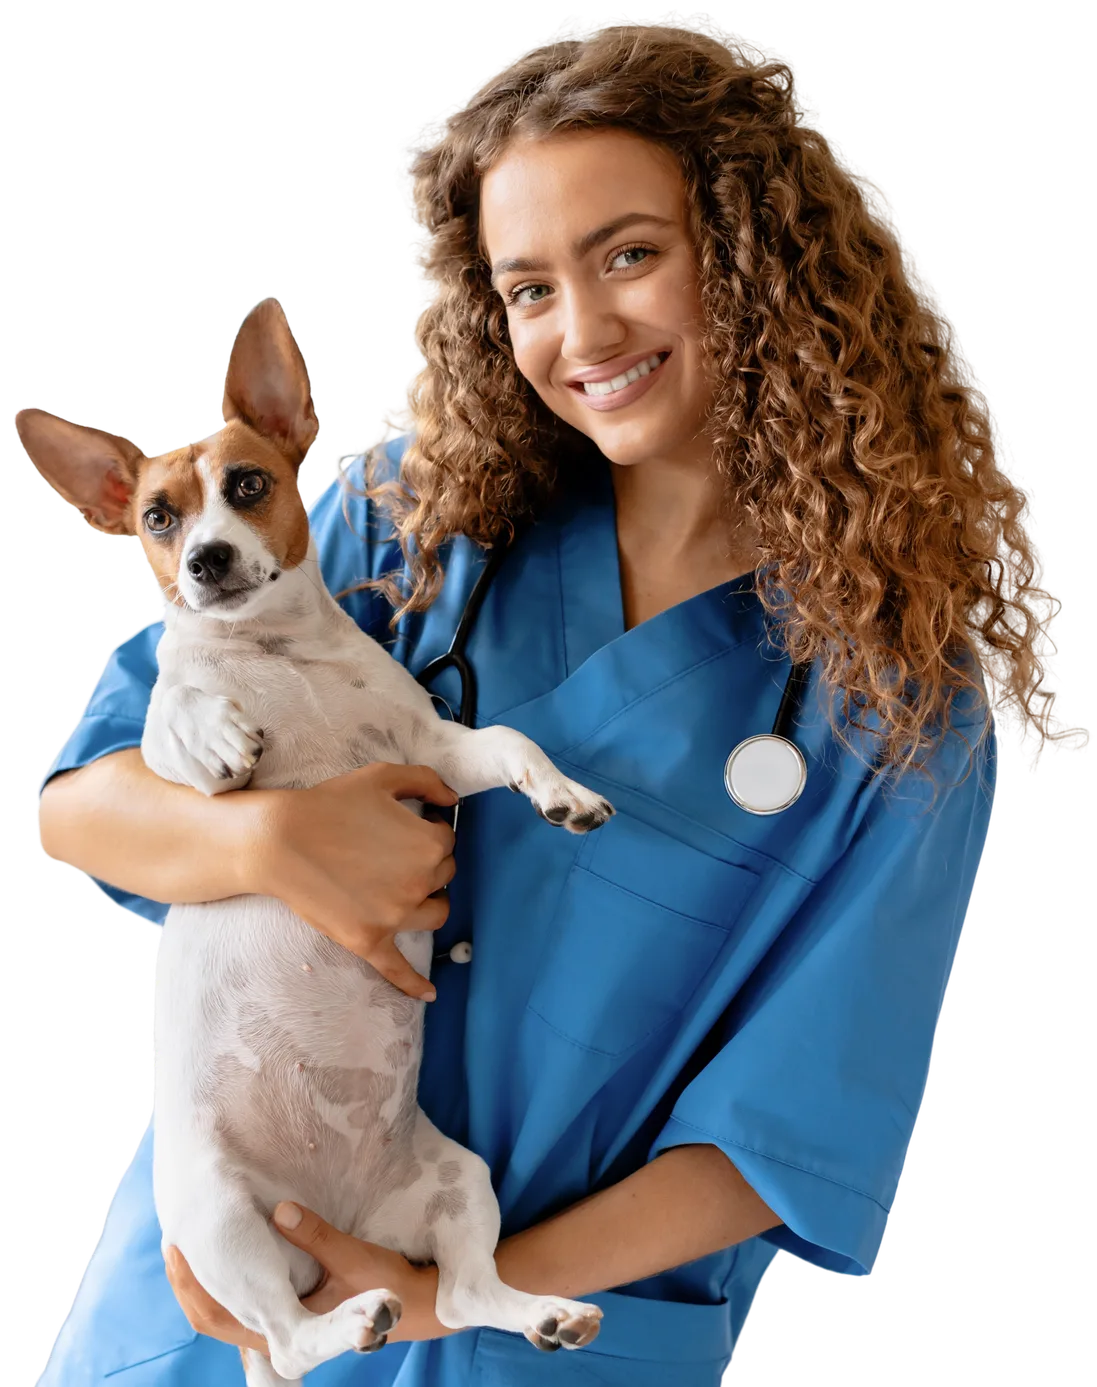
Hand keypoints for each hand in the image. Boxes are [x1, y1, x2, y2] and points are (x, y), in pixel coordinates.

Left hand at [164, 1201, 458, 1354]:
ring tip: (192, 1244)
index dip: (193, 1281)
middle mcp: (275, 1332)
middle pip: (213, 1316)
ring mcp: (282, 1325)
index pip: (218, 1313)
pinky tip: (229, 1256)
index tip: (179, 1243)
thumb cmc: (388, 1286)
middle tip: (175, 1239)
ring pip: (227, 1313)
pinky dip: (228, 1284)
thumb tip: (277, 1210)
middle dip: (190, 1281)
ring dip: (206, 1283)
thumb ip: (314, 1237)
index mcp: (283, 1328)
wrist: (418, 1307)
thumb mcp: (353, 1258)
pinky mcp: (292, 1313)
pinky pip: (245, 1305)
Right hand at [246, 763, 457, 999]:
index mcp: (428, 844)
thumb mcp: (383, 776)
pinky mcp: (369, 940)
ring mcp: (395, 916)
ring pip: (435, 914)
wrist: (279, 840)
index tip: (410, 826)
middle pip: (443, 875)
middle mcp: (420, 883)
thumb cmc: (330, 803)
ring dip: (430, 902)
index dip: (429, 829)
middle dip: (427, 862)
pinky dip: (416, 984)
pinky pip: (399, 969)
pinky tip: (430, 993)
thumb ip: (427, 781)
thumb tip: (453, 799)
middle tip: (396, 852)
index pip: (446, 839)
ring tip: (409, 890)